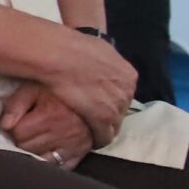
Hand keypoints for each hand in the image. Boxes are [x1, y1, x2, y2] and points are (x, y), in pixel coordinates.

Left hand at [0, 81, 95, 168]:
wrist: (92, 95)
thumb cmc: (59, 92)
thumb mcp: (34, 89)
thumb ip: (15, 105)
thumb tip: (4, 125)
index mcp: (50, 116)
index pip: (18, 133)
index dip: (14, 127)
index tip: (20, 121)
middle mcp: (63, 133)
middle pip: (27, 148)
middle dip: (23, 140)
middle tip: (29, 129)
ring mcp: (73, 146)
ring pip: (41, 160)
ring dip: (35, 152)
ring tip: (37, 139)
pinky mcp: (80, 154)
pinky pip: (60, 167)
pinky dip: (51, 162)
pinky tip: (48, 151)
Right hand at [37, 28, 137, 147]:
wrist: (60, 55)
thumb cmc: (74, 47)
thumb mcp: (99, 49)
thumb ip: (105, 62)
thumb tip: (101, 64)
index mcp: (128, 75)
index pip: (124, 94)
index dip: (111, 100)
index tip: (99, 103)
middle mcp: (126, 91)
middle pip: (121, 110)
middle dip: (109, 115)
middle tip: (93, 118)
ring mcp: (116, 106)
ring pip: (114, 125)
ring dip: (103, 128)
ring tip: (90, 131)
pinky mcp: (102, 119)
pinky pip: (104, 136)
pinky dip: (97, 140)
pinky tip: (89, 141)